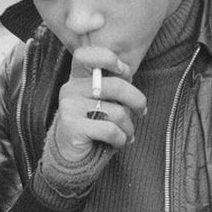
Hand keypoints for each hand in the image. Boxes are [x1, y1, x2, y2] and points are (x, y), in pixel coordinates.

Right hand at [53, 47, 147, 162]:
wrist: (73, 156)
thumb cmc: (95, 125)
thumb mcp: (104, 101)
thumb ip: (114, 85)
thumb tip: (128, 74)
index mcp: (79, 78)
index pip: (87, 55)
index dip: (108, 58)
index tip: (124, 72)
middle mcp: (71, 88)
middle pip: (115, 86)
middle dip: (136, 101)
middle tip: (141, 112)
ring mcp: (69, 106)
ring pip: (117, 112)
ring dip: (129, 128)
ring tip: (127, 134)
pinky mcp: (72, 126)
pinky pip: (110, 130)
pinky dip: (121, 140)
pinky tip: (117, 143)